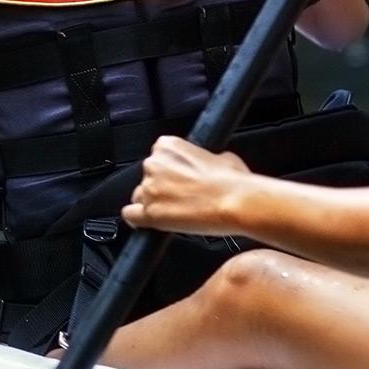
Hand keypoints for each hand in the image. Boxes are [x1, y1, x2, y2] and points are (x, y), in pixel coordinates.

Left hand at [121, 136, 254, 236]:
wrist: (238, 202)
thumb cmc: (233, 181)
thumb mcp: (221, 156)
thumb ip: (203, 158)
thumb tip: (208, 164)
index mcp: (167, 146)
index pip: (157, 158)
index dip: (168, 171)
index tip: (179, 179)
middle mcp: (153, 164)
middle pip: (147, 178)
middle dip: (161, 188)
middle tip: (181, 197)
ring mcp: (149, 189)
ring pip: (140, 197)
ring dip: (153, 204)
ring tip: (175, 212)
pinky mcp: (150, 213)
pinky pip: (130, 216)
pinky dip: (137, 220)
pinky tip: (147, 223)